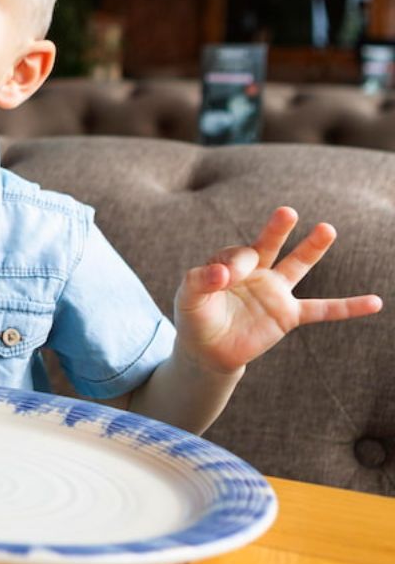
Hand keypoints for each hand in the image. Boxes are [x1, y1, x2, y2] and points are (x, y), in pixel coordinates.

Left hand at [174, 206, 382, 374]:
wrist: (208, 351)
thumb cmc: (196, 320)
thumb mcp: (188, 299)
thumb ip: (198, 282)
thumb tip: (220, 273)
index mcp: (230, 264)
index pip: (240, 255)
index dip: (235, 264)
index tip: (224, 278)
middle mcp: (256, 272)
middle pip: (269, 245)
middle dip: (277, 229)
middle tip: (287, 212)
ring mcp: (275, 292)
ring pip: (297, 266)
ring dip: (312, 249)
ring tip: (327, 229)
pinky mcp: (288, 315)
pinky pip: (323, 310)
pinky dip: (348, 307)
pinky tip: (375, 302)